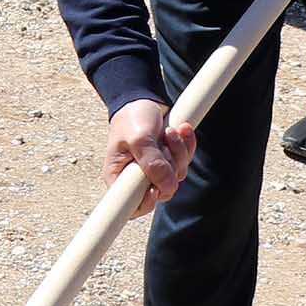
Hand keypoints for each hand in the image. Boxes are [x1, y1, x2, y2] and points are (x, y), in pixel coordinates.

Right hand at [107, 99, 196, 213]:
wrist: (142, 98)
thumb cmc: (131, 117)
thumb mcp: (139, 138)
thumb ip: (152, 163)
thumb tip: (167, 186)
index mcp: (119, 177)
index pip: (132, 207)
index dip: (148, 203)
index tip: (155, 188)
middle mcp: (137, 178)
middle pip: (162, 191)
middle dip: (169, 167)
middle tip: (164, 143)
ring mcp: (155, 170)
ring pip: (177, 175)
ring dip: (179, 152)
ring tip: (170, 131)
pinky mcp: (168, 160)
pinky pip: (185, 161)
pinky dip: (186, 146)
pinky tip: (181, 130)